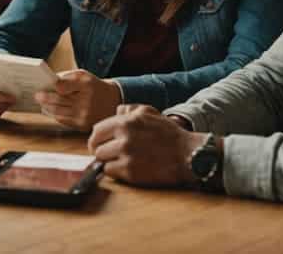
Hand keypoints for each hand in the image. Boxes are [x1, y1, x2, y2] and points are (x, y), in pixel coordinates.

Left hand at [34, 69, 121, 130]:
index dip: (53, 86)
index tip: (43, 85)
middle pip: (59, 100)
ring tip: (41, 103)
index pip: (64, 86)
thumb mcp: (83, 76)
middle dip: (45, 98)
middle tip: (37, 95)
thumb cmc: (93, 86)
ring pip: (59, 111)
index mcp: (86, 84)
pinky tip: (49, 110)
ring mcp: (84, 115)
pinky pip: (63, 120)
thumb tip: (49, 83)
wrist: (110, 101)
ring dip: (47, 107)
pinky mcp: (82, 125)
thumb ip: (67, 78)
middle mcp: (86, 101)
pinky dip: (54, 114)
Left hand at [88, 104, 204, 186]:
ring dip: (108, 162)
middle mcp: (123, 138)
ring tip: (120, 161)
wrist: (187, 154)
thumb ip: (129, 110)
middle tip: (110, 154)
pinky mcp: (131, 172)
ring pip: (101, 161)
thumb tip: (115, 112)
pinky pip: (111, 172)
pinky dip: (116, 172)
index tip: (101, 144)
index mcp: (125, 122)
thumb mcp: (149, 112)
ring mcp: (127, 156)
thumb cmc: (168, 133)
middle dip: (102, 151)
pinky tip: (126, 168)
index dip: (98, 138)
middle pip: (96, 147)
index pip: (96, 131)